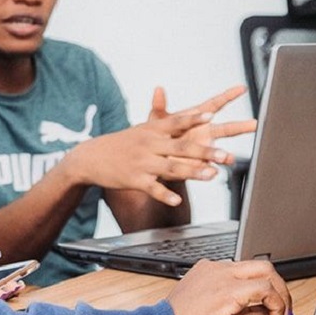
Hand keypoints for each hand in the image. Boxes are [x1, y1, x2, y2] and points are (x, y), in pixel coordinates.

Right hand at [69, 110, 227, 205]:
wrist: (89, 157)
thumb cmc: (121, 144)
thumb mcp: (141, 129)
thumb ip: (165, 122)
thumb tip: (189, 115)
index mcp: (151, 130)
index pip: (176, 122)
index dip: (193, 118)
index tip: (211, 114)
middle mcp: (148, 144)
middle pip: (181, 147)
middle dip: (205, 151)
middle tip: (225, 155)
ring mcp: (142, 162)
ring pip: (171, 167)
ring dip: (193, 172)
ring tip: (211, 175)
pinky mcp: (134, 180)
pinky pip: (152, 188)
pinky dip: (165, 194)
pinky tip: (176, 200)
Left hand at [149, 85, 256, 164]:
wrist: (153, 158)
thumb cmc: (157, 135)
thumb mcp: (157, 121)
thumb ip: (159, 107)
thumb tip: (157, 90)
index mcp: (196, 118)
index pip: (214, 105)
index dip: (228, 96)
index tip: (242, 88)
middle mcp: (205, 133)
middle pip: (226, 129)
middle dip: (241, 127)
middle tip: (255, 124)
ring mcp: (205, 150)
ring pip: (220, 153)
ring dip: (225, 155)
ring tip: (228, 158)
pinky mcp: (199, 166)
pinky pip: (207, 169)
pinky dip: (210, 170)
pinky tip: (212, 172)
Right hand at [167, 259, 291, 314]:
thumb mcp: (213, 314)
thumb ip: (240, 310)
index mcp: (208, 271)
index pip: (247, 273)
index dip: (266, 292)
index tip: (272, 311)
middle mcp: (216, 268)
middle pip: (262, 267)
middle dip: (280, 290)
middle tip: (284, 313)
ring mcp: (222, 277)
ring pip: (268, 274)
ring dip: (282, 298)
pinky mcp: (229, 292)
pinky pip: (265, 290)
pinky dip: (278, 305)